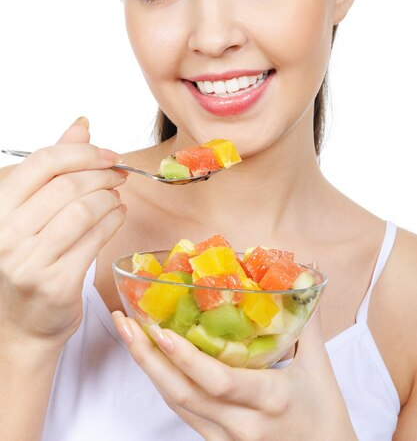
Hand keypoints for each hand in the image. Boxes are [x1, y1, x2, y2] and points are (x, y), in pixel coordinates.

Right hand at [0, 117, 126, 350]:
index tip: (107, 154)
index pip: (43, 162)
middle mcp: (7, 233)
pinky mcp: (56, 282)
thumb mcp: (32, 211)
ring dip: (110, 197)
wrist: (22, 325)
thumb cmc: (29, 260)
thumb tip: (81, 125)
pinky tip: (118, 215)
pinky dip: (114, 220)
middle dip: (102, 174)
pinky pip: (96, 238)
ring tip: (117, 196)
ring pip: (85, 210)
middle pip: (68, 185)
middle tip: (118, 174)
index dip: (82, 153)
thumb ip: (54, 169)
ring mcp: (29, 261)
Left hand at [112, 310, 357, 440]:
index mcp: (269, 399)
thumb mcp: (319, 368)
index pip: (219, 381)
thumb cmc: (325, 416)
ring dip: (149, 369)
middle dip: (147, 358)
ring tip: (129, 335)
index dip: (186, 358)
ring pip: (177, 404)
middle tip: (125, 323)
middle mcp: (241, 424)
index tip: (160, 330)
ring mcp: (225, 439)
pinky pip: (184, 413)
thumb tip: (305, 280)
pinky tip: (153, 361)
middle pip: (183, 394)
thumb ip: (307, 321)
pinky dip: (166, 384)